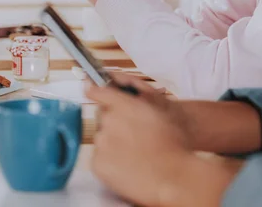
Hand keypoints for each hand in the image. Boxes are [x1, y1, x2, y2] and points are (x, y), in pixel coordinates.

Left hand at [86, 78, 241, 206]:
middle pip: (102, 116)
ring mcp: (101, 143)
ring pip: (101, 137)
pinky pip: (99, 157)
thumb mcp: (158, 110)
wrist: (174, 177)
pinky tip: (128, 164)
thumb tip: (120, 90)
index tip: (88, 85)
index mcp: (124, 105)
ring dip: (112, 141)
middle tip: (131, 134)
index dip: (92, 87)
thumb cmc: (173, 145)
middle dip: (112, 121)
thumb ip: (135, 98)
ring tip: (135, 153)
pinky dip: (110, 160)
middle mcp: (109, 121)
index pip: (98, 91)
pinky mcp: (97, 163)